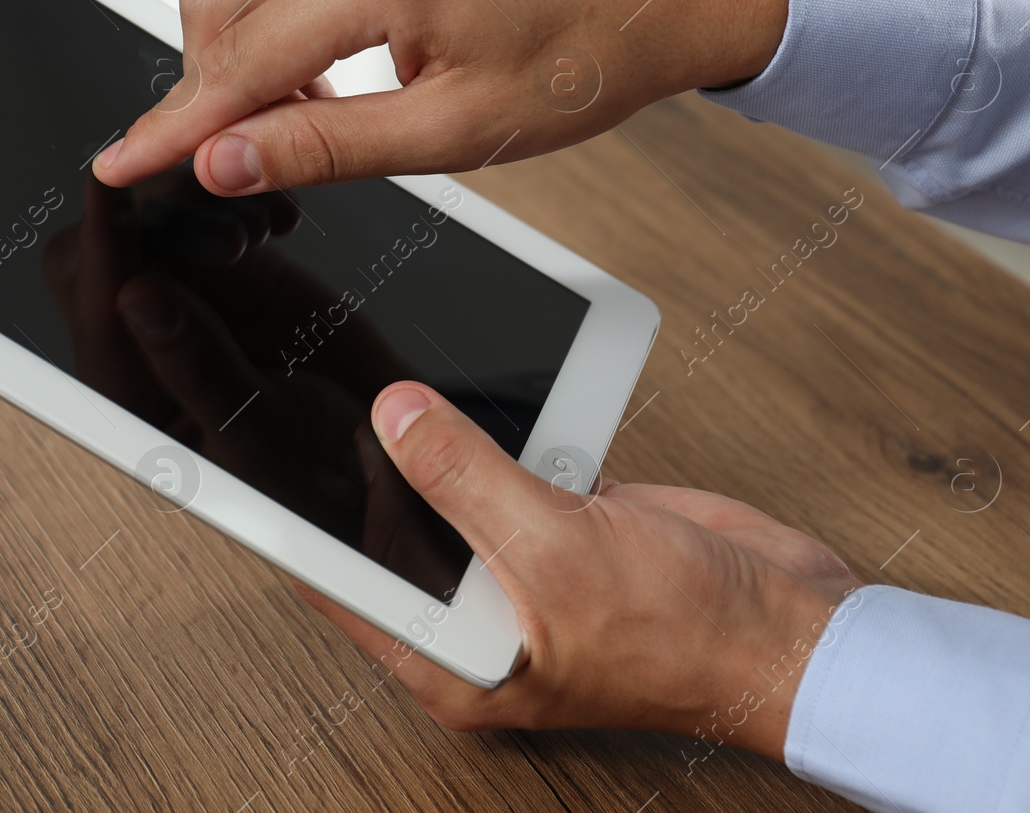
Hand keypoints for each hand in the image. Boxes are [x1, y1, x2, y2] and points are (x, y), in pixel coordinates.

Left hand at [41, 173, 469, 571]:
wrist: (384, 469)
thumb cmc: (318, 483)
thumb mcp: (258, 435)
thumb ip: (195, 367)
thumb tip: (134, 298)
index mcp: (130, 391)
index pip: (93, 299)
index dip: (103, 239)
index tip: (117, 187)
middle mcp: (148, 342)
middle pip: (102, 248)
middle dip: (152, 214)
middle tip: (225, 228)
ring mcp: (192, 305)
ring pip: (152, 220)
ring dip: (199, 204)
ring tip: (259, 230)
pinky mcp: (237, 279)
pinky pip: (208, 216)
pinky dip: (238, 199)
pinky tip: (278, 221)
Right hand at [94, 0, 786, 194]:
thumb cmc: (586, 55)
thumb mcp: (455, 130)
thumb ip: (327, 144)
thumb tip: (228, 161)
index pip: (234, 63)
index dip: (171, 128)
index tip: (121, 165)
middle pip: (214, 6)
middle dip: (202, 90)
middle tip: (227, 161)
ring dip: (241, 57)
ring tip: (293, 125)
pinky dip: (282, 25)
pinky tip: (325, 76)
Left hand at [298, 382, 861, 760]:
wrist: (790, 624)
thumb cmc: (685, 634)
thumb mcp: (554, 551)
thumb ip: (464, 480)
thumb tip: (394, 418)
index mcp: (451, 654)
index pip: (337, 580)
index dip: (289, 522)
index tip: (238, 462)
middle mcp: (472, 613)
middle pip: (382, 529)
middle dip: (348, 467)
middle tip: (291, 393)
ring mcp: (516, 564)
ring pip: (442, 488)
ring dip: (420, 438)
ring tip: (357, 376)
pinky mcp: (558, 522)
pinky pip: (501, 464)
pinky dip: (488, 428)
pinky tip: (462, 388)